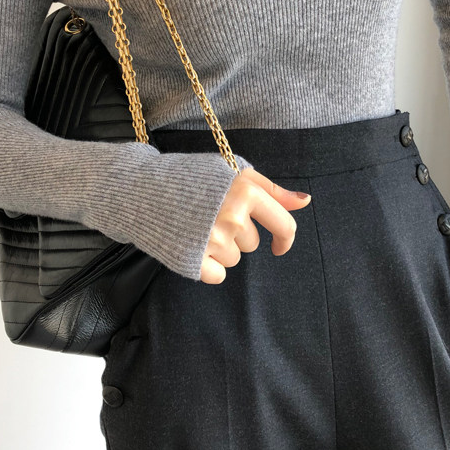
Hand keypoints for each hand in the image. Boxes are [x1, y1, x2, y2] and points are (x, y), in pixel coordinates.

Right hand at [199, 167, 311, 283]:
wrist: (143, 190)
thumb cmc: (192, 179)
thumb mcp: (235, 174)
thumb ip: (271, 190)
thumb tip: (305, 201)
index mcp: (245, 192)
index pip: (284, 225)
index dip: (285, 239)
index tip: (279, 246)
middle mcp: (233, 216)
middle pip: (252, 244)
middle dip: (237, 233)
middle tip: (212, 216)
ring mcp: (214, 240)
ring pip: (234, 259)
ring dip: (221, 248)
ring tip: (198, 227)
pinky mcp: (196, 260)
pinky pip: (218, 274)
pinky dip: (208, 266)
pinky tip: (192, 245)